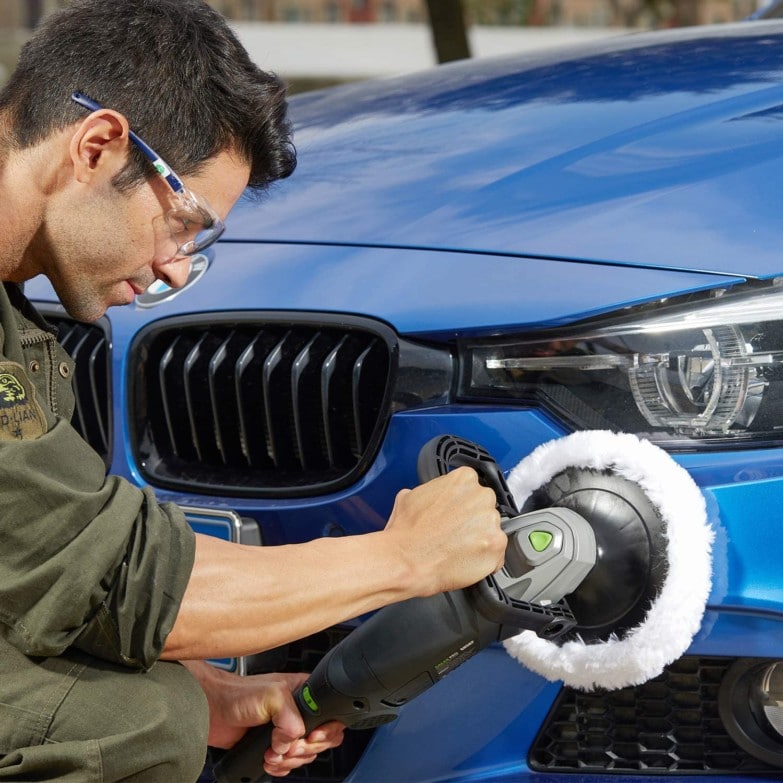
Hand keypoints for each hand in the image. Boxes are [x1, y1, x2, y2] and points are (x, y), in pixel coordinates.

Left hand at [183, 662, 344, 776]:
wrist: (213, 711)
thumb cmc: (238, 694)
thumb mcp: (272, 695)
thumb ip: (291, 716)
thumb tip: (295, 738)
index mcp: (305, 693)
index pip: (331, 716)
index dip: (324, 731)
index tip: (310, 737)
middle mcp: (299, 712)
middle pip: (321, 741)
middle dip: (303, 749)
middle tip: (286, 745)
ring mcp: (287, 731)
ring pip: (305, 756)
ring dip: (289, 759)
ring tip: (272, 751)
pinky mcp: (275, 747)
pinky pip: (288, 765)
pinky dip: (280, 767)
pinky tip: (268, 759)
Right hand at [384, 466, 505, 595]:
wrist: (407, 560)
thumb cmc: (406, 531)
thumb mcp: (409, 495)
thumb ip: (431, 491)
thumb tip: (434, 497)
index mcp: (463, 479)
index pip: (472, 486)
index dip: (462, 502)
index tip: (456, 512)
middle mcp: (482, 496)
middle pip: (485, 506)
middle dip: (474, 518)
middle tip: (456, 532)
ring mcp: (492, 522)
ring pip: (492, 529)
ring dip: (480, 538)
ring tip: (458, 549)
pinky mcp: (496, 546)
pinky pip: (497, 553)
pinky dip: (485, 559)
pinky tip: (466, 561)